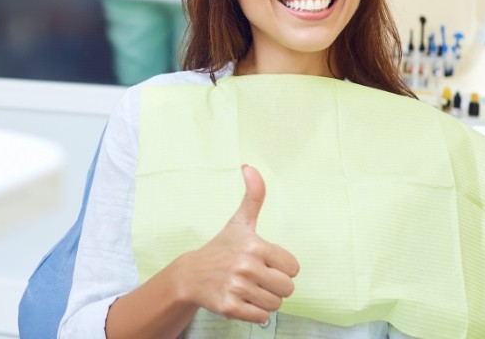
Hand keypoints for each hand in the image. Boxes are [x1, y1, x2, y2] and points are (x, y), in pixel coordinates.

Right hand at [179, 164, 298, 323]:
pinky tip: (243, 300)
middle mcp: (247, 267)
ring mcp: (238, 288)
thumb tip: (249, 167)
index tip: (267, 263)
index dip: (282, 267)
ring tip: (250, 288)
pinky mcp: (230, 308)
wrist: (191, 275)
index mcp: (255, 246)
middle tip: (259, 278)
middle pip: (287, 288)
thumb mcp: (239, 221)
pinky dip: (255, 312)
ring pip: (276, 304)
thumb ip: (253, 196)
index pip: (293, 267)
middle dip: (276, 285)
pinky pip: (261, 317)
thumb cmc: (221, 248)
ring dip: (266, 299)